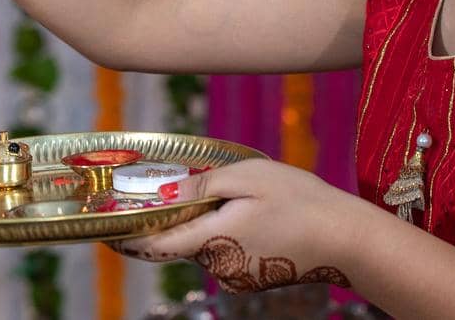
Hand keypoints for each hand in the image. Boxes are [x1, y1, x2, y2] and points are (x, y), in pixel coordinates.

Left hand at [109, 159, 357, 292]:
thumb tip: (165, 195)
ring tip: (239, 194)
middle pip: (183, 239)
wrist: (348, 239)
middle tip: (187, 185)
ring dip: (208, 221)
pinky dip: (229, 231)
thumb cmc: (301, 201)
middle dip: (179, 216)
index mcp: (212, 240)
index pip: (154, 246)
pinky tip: (257, 212)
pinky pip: (229, 251)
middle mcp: (220, 266)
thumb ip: (202, 185)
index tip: (106, 230)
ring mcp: (239, 276)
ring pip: (207, 243)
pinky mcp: (255, 277)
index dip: (127, 237)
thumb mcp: (248, 177)